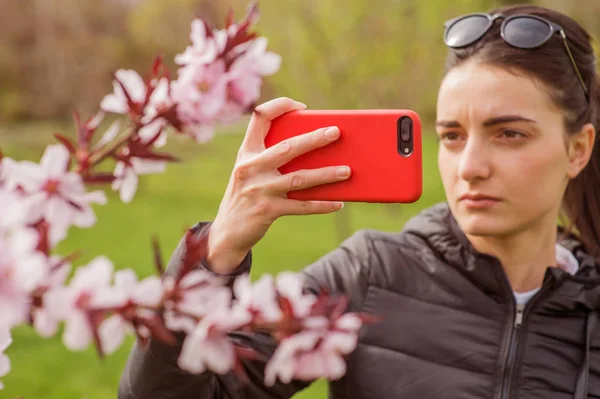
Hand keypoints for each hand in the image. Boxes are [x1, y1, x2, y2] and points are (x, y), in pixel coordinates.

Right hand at [206, 97, 350, 273]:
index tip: (301, 108)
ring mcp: (259, 189)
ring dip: (326, 174)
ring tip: (347, 171)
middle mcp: (250, 167)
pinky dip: (321, 204)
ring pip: (299, 178)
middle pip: (287, 147)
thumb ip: (272, 159)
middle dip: (314, 139)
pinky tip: (338, 203)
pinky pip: (301, 206)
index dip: (280, 106)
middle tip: (336, 132)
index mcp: (246, 152)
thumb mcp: (251, 172)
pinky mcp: (267, 210)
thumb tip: (316, 153)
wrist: (227, 233)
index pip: (260, 117)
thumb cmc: (247, 196)